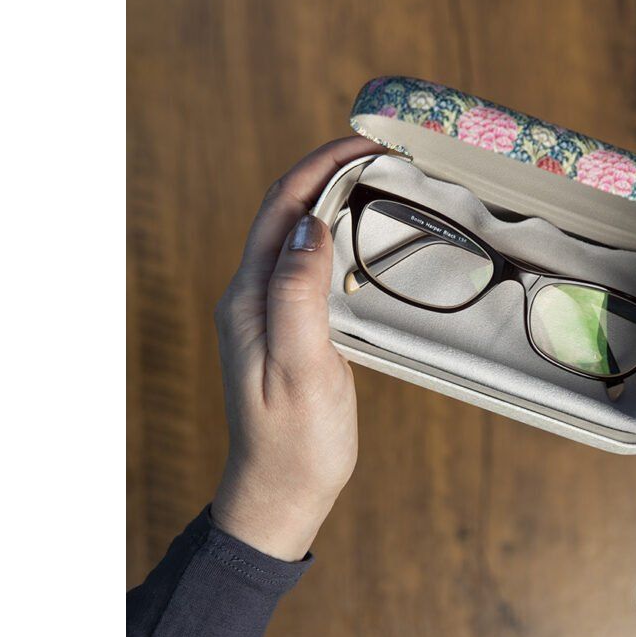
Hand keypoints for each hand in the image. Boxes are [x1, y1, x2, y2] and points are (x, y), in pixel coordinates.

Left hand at [211, 137, 382, 560]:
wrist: (282, 492)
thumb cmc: (296, 440)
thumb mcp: (302, 368)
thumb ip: (298, 294)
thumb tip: (311, 223)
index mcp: (250, 297)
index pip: (282, 208)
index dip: (320, 165)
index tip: (368, 144)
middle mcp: (252, 296)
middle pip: (287, 212)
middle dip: (330, 172)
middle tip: (386, 156)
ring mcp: (270, 312)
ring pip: (300, 236)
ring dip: (336, 201)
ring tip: (383, 183)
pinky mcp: (290, 329)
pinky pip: (311, 266)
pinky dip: (341, 239)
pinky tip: (370, 242)